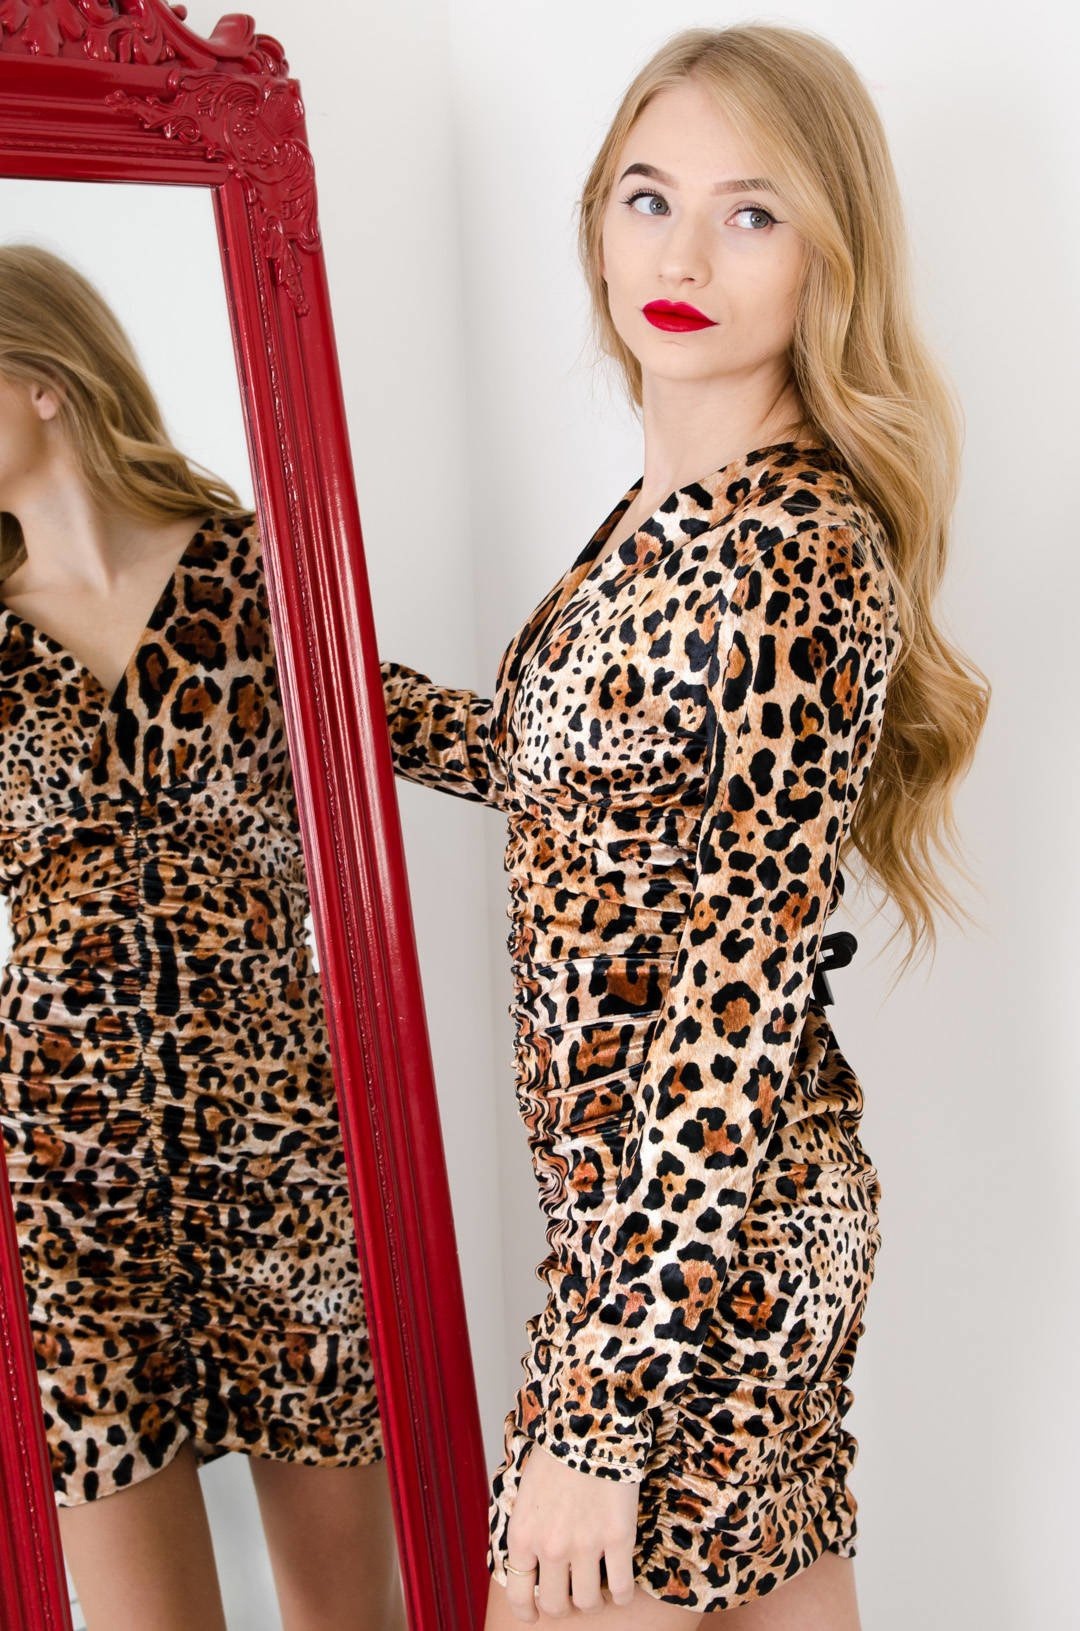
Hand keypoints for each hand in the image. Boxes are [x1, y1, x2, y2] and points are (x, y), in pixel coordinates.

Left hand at [502, 1442, 640, 1620]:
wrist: (589, 1425)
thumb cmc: (557, 1453)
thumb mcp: (526, 1494)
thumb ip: (527, 1530)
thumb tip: (530, 1561)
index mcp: (523, 1535)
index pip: (518, 1594)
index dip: (528, 1612)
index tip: (535, 1615)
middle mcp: (550, 1547)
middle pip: (556, 1605)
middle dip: (564, 1605)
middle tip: (573, 1593)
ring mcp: (585, 1546)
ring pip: (588, 1602)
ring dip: (592, 1600)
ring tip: (598, 1586)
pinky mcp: (617, 1539)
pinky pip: (620, 1587)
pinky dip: (620, 1594)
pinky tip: (620, 1587)